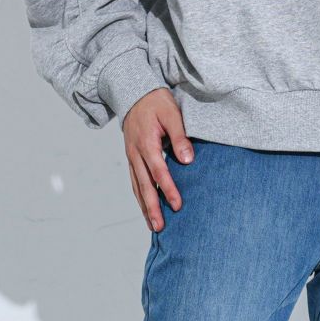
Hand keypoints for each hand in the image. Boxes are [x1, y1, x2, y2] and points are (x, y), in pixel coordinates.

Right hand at [122, 88, 193, 231]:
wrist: (133, 92)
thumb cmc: (156, 102)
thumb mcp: (171, 113)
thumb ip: (180, 137)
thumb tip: (188, 160)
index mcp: (147, 143)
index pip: (159, 171)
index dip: (168, 189)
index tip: (178, 205)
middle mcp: (135, 154)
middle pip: (144, 186)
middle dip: (152, 208)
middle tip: (160, 227)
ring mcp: (131, 157)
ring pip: (137, 187)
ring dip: (145, 208)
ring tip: (153, 227)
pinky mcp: (132, 159)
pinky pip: (135, 182)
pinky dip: (140, 198)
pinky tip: (147, 211)